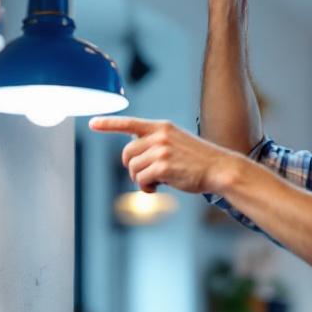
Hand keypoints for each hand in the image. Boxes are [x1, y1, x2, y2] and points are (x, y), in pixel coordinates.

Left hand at [89, 116, 240, 194]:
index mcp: (162, 127)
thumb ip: (155, 143)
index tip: (92, 123)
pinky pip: (140, 180)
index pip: (130, 123)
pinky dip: (145, 187)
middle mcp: (159, 135)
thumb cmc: (198, 160)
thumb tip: (133, 157)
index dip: (108, 124)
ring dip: (140, 179)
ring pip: (132, 168)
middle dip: (131, 167)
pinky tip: (157, 188)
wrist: (219, 169)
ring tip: (156, 182)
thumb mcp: (176, 142)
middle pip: (127, 153)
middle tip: (145, 175)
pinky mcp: (162, 167)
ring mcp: (161, 150)